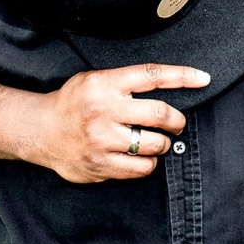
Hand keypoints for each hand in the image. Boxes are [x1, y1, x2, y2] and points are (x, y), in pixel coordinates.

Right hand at [24, 63, 210, 182]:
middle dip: (176, 120)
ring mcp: (102, 140)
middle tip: (176, 123)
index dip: (183, 76)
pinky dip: (148, 163)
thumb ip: (126, 82)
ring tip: (155, 140)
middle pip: (161, 114)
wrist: (41, 130)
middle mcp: (105, 110)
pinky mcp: (101, 165)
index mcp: (105, 83)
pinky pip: (141, 168)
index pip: (152, 75)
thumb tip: (169, 86)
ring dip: (162, 144)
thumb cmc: (73, 102)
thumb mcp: (95, 79)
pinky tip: (140, 156)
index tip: (203, 79)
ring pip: (154, 144)